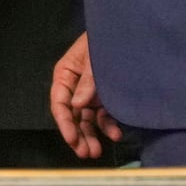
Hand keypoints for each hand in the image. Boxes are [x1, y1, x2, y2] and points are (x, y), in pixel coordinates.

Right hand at [50, 32, 122, 158]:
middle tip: (85, 153)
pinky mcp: (104, 97)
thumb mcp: (94, 58)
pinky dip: (108, 127)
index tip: (71, 139)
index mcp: (65, 74)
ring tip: (97, 152)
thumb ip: (88, 82)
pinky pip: (103, 116)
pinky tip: (116, 134)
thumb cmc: (104, 40)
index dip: (64, 123)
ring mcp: (90, 93)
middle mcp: (75, 86)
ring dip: (90, 136)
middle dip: (77, 135)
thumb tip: (77, 105)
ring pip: (86, 120)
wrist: (126, 33)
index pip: (59, 102)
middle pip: (71, 115)